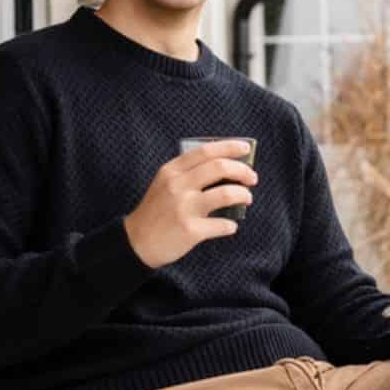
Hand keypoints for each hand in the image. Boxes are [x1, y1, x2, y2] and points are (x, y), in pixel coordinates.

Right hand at [123, 139, 256, 267]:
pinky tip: (230, 226)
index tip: (245, 148)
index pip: (206, 151)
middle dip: (243, 170)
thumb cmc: (156, 211)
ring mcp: (184, 208)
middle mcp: (177, 186)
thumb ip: (188, 173)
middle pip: (220, 168)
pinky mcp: (191, 230)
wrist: (136, 242)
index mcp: (172, 171)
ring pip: (226, 194)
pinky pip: (222, 225)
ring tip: (246, 198)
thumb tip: (227, 167)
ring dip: (243, 195)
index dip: (229, 147)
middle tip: (252, 178)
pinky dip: (231, 225)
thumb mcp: (164, 184)